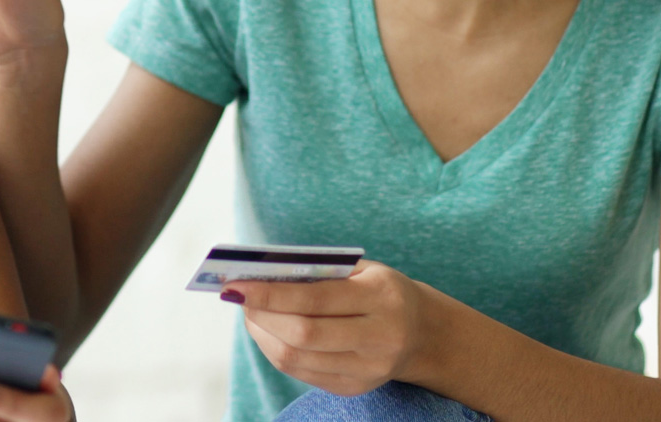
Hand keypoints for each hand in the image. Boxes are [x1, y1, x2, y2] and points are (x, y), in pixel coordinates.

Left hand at [223, 260, 436, 396]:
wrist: (423, 334)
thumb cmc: (381, 292)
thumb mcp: (361, 271)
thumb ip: (317, 271)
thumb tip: (259, 275)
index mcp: (381, 299)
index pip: (314, 300)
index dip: (270, 294)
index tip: (236, 284)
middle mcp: (379, 338)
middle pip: (302, 335)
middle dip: (261, 315)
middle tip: (239, 296)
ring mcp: (367, 370)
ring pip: (296, 358)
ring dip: (262, 334)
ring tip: (251, 312)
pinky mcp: (354, 388)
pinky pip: (301, 372)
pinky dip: (276, 350)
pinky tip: (269, 332)